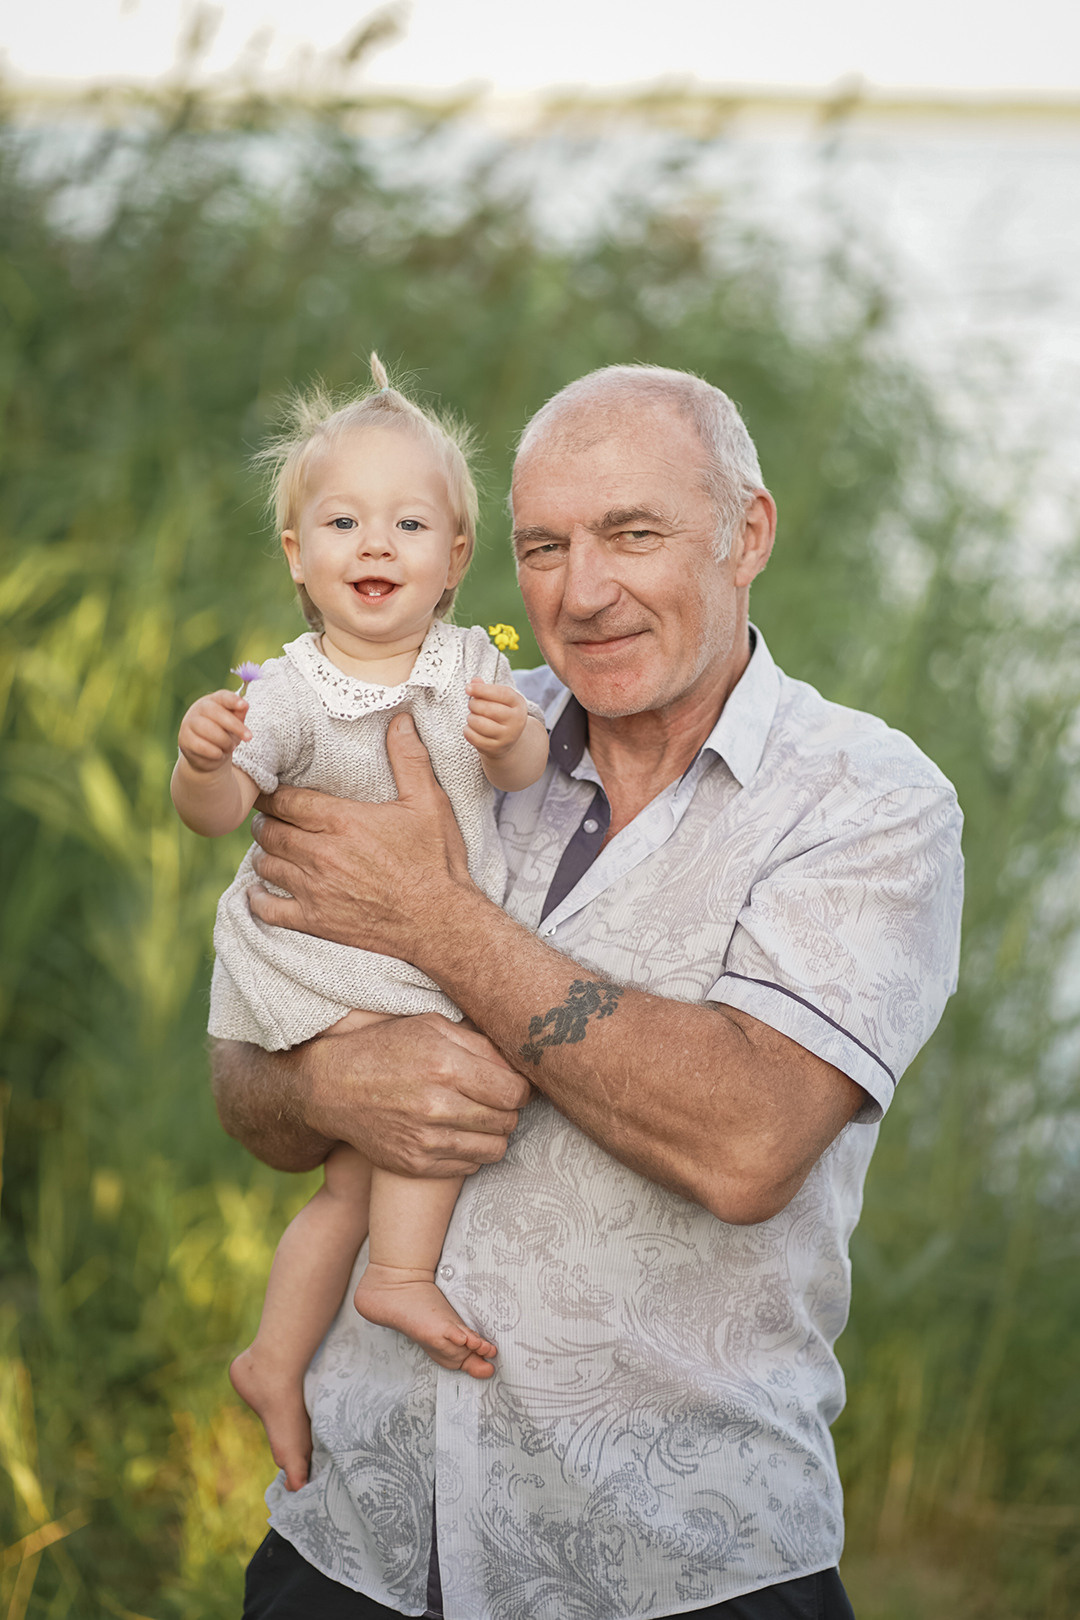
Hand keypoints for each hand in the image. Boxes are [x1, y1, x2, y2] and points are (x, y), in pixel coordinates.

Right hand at [178, 690, 250, 771]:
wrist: (208, 756)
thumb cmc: (224, 734)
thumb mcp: (235, 724)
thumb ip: (239, 714)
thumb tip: (244, 705)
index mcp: (213, 701)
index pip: (222, 696)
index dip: (233, 700)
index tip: (244, 705)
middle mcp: (198, 708)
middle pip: (215, 712)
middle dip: (235, 725)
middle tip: (248, 737)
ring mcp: (189, 723)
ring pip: (208, 729)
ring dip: (225, 741)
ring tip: (230, 747)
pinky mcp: (184, 739)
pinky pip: (201, 746)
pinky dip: (215, 752)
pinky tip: (219, 754)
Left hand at [247, 714, 470, 959]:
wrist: (441, 922)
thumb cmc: (436, 861)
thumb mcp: (429, 804)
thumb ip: (409, 760)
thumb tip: (400, 719)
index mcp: (342, 820)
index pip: (287, 800)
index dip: (273, 793)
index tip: (270, 790)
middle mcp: (320, 853)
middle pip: (271, 830)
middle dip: (266, 821)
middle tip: (270, 817)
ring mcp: (314, 889)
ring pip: (266, 864)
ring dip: (265, 854)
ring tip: (272, 848)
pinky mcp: (314, 920)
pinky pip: (268, 908)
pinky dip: (258, 898)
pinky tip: (260, 891)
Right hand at [309, 1014, 531, 1176]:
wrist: (331, 1088)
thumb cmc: (385, 1049)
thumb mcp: (430, 1027)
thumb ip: (479, 1044)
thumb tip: (518, 1065)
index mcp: (445, 1065)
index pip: (514, 1092)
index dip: (522, 1089)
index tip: (513, 1085)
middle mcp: (437, 1106)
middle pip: (507, 1121)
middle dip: (509, 1110)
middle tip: (494, 1100)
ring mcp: (425, 1140)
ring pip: (494, 1149)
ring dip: (494, 1134)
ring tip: (478, 1117)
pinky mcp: (415, 1164)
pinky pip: (469, 1167)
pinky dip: (471, 1152)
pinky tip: (456, 1133)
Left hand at [464, 679, 526, 758]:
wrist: (508, 739)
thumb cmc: (499, 713)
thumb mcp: (497, 699)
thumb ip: (485, 688)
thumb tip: (474, 682)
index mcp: (518, 704)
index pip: (501, 693)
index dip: (483, 690)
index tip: (468, 688)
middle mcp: (516, 720)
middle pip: (488, 709)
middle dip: (474, 704)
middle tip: (472, 704)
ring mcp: (507, 736)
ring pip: (479, 724)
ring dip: (470, 718)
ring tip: (472, 717)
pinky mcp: (496, 748)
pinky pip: (474, 737)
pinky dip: (467, 731)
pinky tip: (470, 728)